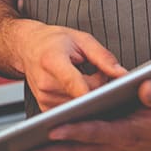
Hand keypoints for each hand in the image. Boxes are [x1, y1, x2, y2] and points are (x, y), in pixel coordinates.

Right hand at [12, 21, 127, 110]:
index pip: (72, 81)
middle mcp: (45, 83)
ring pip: (80, 105)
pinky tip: (78, 88)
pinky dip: (80, 102)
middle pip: (83, 95)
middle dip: (99, 86)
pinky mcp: (45, 109)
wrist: (28, 48)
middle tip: (97, 70)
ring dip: (90, 95)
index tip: (104, 96)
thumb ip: (103, 57)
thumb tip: (122, 74)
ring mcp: (44, 98)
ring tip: (84, 76)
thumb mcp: (81, 39)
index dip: (89, 90)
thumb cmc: (54, 41)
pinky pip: (72, 112)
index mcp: (52, 60)